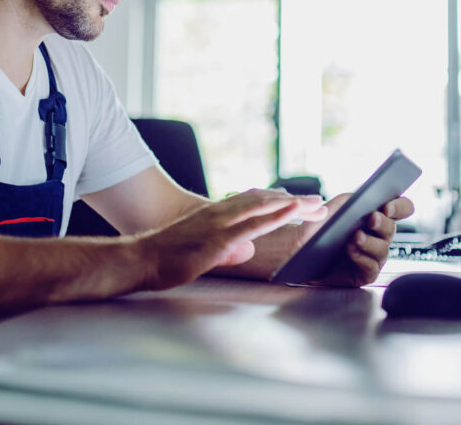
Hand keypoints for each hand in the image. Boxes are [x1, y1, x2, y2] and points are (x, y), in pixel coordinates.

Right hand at [138, 189, 326, 291]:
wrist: (142, 259)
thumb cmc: (165, 258)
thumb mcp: (201, 252)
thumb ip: (225, 248)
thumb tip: (246, 250)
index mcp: (214, 215)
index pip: (251, 203)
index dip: (276, 201)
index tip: (297, 201)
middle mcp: (219, 213)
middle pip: (263, 201)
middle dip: (292, 201)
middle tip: (318, 203)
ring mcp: (219, 223)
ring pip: (262, 206)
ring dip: (292, 203)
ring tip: (316, 203)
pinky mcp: (219, 238)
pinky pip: (253, 223)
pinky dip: (276, 214)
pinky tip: (293, 209)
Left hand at [305, 193, 414, 286]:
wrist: (300, 249)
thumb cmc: (316, 227)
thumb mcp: (329, 208)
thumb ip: (345, 200)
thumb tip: (358, 198)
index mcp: (374, 215)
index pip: (401, 209)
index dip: (400, 206)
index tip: (388, 205)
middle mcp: (377, 235)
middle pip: (392, 228)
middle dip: (383, 223)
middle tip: (372, 218)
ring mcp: (372, 255)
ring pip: (383, 249)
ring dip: (370, 241)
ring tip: (356, 236)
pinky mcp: (363, 273)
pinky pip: (371, 267)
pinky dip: (362, 257)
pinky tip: (350, 250)